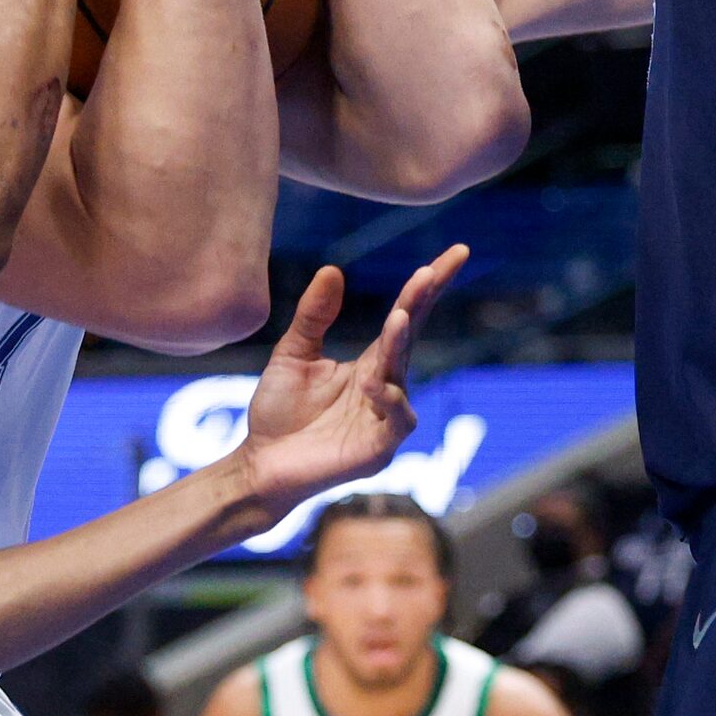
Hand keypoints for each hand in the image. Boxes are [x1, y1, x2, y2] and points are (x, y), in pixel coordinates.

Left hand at [233, 246, 468, 516]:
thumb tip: (334, 269)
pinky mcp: (377, 450)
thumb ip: (313, 316)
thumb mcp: (292, 353)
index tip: (455, 252)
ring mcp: (385, 419)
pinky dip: (386, 400)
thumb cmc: (278, 410)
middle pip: (412, 336)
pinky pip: (394, 421)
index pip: (407, 316)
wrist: (260, 463)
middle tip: (434, 268)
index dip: (427, 286)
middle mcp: (386, 386)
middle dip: (424, 301)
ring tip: (398, 316)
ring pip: (402, 375)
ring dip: (401, 346)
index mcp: (371, 362)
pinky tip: (372, 383)